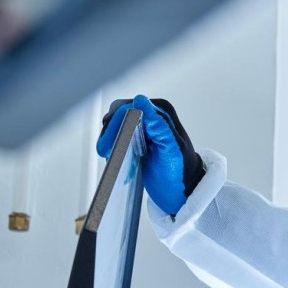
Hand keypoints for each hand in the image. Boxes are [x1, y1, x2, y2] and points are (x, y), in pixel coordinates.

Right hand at [98, 95, 205, 214]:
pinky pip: (116, 132)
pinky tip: (116, 156)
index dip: (114, 124)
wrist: (182, 188)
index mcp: (161, 111)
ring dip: (109, 138)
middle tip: (105, 152)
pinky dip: (112, 144)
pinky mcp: (136, 135)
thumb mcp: (172, 149)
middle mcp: (152, 113)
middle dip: (110, 132)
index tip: (107, 145)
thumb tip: (140, 100)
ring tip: (112, 156)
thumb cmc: (180, 170)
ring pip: (115, 122)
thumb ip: (159, 125)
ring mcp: (143, 124)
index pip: (128, 108)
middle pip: (118, 113)